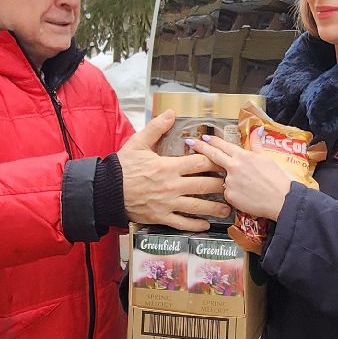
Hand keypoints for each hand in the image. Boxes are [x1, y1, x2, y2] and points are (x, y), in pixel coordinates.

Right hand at [119, 111, 227, 230]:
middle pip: (204, 185)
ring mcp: (168, 203)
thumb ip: (156, 128)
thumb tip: (171, 113)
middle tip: (231, 185)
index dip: (215, 162)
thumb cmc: (122, 167)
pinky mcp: (161, 217)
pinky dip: (195, 225)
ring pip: (197, 206)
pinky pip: (182, 223)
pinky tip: (205, 224)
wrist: (106, 190)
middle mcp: (172, 186)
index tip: (224, 162)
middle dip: (220, 185)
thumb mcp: (138, 143)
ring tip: (227, 209)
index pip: (200, 163)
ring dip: (214, 208)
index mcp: (168, 166)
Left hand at [186, 134, 293, 221]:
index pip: (223, 146)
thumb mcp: (267, 158)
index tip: (203, 137)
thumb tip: (257, 130)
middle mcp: (233, 167)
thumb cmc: (277, 179)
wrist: (282, 200)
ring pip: (222, 178)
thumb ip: (257, 144)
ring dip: (228, 180)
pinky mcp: (230, 196)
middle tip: (189, 142)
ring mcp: (230, 182)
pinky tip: (247, 195)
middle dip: (200, 148)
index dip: (212, 141)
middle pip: (213, 156)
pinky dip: (234, 193)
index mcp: (243, 156)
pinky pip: (228, 193)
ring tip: (245, 184)